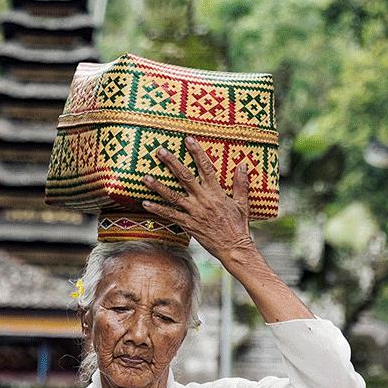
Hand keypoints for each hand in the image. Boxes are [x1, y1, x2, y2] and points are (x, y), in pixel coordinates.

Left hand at [143, 136, 257, 261]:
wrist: (234, 248)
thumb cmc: (239, 226)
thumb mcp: (243, 203)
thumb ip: (241, 183)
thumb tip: (243, 164)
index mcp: (217, 192)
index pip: (206, 167)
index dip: (197, 152)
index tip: (188, 140)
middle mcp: (203, 200)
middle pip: (185, 177)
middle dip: (172, 163)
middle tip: (160, 151)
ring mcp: (194, 212)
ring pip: (173, 196)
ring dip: (158, 186)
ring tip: (145, 177)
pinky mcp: (188, 225)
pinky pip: (170, 215)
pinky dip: (157, 210)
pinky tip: (145, 203)